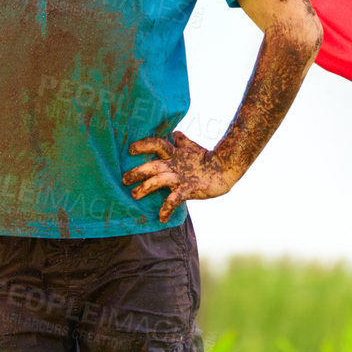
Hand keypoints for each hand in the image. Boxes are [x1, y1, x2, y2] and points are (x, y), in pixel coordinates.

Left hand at [123, 131, 237, 222]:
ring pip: (159, 181)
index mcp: (175, 153)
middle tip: (124, 179)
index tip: (130, 149)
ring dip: (145, 188)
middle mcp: (175, 165)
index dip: (143, 145)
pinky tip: (162, 218)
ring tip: (135, 195)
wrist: (226, 169)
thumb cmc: (208, 159)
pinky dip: (167, 209)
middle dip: (137, 171)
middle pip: (153, 165)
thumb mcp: (192, 148)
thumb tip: (175, 132)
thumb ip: (182, 141)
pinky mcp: (190, 189)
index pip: (156, 144)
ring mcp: (181, 177)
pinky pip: (175, 199)